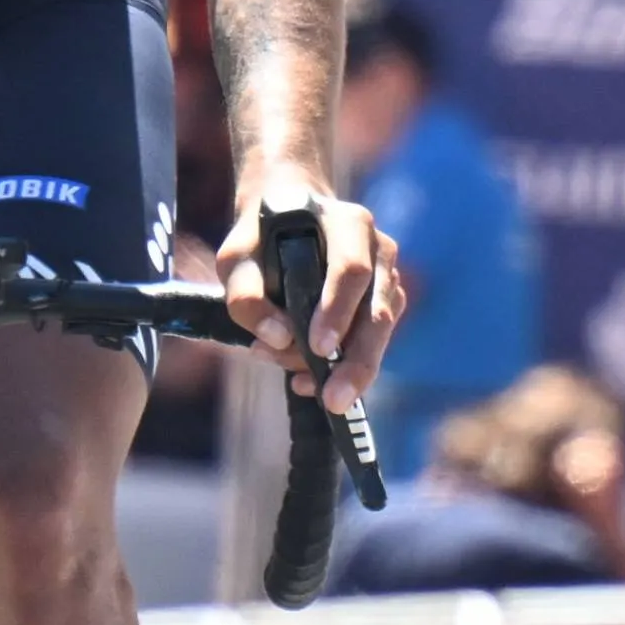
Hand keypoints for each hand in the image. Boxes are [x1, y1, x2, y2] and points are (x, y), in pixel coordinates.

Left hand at [218, 177, 401, 415]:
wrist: (283, 227)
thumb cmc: (259, 241)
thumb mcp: (237, 261)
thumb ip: (246, 295)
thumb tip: (278, 337)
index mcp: (347, 225)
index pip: (352, 269)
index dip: (337, 310)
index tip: (318, 348)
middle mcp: (378, 250)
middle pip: (379, 311)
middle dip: (356, 360)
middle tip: (333, 400)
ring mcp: (387, 279)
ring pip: (380, 334)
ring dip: (344, 368)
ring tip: (302, 386)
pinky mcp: (385, 306)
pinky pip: (371, 344)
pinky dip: (341, 368)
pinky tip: (307, 380)